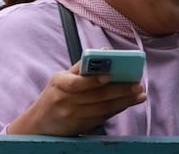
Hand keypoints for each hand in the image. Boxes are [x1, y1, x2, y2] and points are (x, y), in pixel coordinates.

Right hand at [7, 62, 145, 135]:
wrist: (39, 123)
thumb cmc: (55, 94)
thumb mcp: (61, 77)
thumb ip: (82, 66)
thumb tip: (105, 51)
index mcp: (59, 83)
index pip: (76, 82)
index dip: (93, 79)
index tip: (110, 76)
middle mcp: (65, 101)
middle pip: (96, 96)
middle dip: (119, 90)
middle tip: (137, 86)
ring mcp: (73, 116)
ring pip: (102, 108)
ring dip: (123, 102)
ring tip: (139, 95)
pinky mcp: (80, 127)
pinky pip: (102, 117)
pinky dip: (117, 110)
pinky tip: (128, 103)